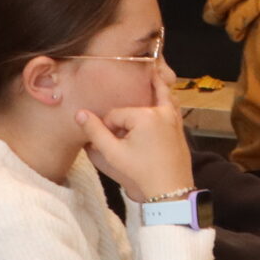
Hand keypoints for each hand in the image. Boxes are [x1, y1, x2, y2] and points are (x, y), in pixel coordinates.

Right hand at [79, 71, 195, 198]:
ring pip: (160, 96)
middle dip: (124, 116)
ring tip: (153, 68)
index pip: (115, 115)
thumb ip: (95, 131)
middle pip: (134, 106)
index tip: (108, 143)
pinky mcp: (179, 127)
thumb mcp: (113, 153)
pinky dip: (167, 96)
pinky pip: (172, 105)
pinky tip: (167, 89)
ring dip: (154, 86)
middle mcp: (161, 112)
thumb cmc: (141, 173)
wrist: (170, 191)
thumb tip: (79, 113)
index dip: (107, 128)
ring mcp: (174, 119)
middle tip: (122, 127)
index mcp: (144, 116)